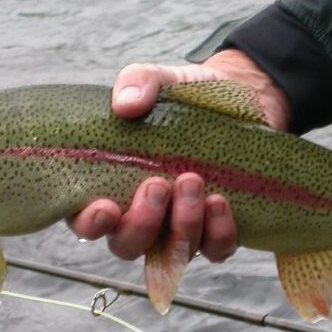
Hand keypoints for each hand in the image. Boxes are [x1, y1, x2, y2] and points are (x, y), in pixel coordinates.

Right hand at [67, 49, 290, 262]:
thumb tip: (126, 103)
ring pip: (172, 252)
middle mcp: (141, 215)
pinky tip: (219, 202)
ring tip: (193, 181)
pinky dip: (217, 233)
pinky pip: (215, 250)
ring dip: (182, 224)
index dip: (90, 223)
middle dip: (141, 223)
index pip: (86, 221)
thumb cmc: (187, 96)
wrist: (244, 97)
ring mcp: (179, 227)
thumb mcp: (160, 80)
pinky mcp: (217, 230)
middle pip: (127, 245)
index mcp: (111, 185)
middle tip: (158, 185)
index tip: (105, 207)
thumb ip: (137, 82)